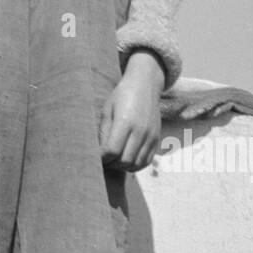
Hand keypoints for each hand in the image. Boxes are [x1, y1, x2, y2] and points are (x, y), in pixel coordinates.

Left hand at [99, 52, 164, 171]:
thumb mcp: (107, 110)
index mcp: (125, 121)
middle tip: (104, 161)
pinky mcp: (156, 139)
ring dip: (123, 167)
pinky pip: (146, 161)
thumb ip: (104, 132)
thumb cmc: (121, 96)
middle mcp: (140, 131)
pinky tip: (126, 160)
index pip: (112, 150)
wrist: (145, 85)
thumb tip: (99, 153)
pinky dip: (135, 165)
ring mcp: (150, 136)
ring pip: (136, 164)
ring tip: (114, 161)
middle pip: (125, 160)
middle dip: (111, 164)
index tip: (96, 156)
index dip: (102, 157)